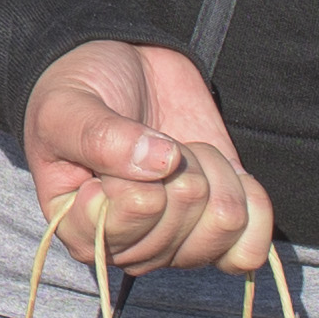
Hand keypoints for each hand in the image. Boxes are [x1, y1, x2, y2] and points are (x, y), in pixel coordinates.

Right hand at [22, 40, 272, 279]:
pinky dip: (251, 201)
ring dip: (211, 172)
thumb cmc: (82, 92)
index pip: (133, 217)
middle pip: (181, 221)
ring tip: (180, 151)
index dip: (134, 172)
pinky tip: (229, 174)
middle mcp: (129, 247)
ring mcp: (175, 244)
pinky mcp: (215, 232)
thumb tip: (161, 163)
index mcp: (80, 231)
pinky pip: (250, 247)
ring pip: (223, 226)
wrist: (128, 70)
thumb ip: (100, 138)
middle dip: (176, 164)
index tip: (112, 145)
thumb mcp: (67, 107)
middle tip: (151, 139)